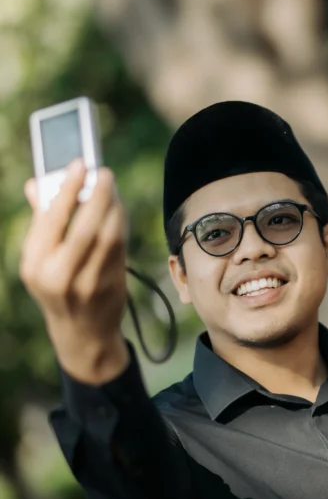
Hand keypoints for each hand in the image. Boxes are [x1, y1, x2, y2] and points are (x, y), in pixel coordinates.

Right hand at [20, 160, 129, 383]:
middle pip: (83, 228)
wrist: (82, 334)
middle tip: (105, 172)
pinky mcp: (111, 286)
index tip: (80, 164)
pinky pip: (119, 248)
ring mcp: (87, 284)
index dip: (68, 189)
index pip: (51, 221)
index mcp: (34, 265)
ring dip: (113, 207)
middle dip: (97, 196)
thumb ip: (41, 222)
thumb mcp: (40, 261)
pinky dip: (121, 223)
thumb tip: (39, 182)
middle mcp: (59, 276)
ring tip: (112, 187)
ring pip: (107, 237)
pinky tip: (118, 208)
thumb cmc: (58, 287)